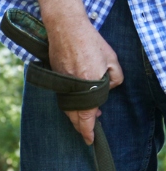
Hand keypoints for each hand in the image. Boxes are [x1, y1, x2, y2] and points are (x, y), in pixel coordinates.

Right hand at [45, 16, 122, 144]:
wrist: (66, 31)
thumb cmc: (90, 43)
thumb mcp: (112, 60)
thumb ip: (113, 78)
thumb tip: (108, 89)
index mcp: (88, 86)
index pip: (87, 116)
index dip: (88, 130)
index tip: (90, 140)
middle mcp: (73, 90)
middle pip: (75, 117)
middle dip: (82, 127)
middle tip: (89, 133)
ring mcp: (63, 86)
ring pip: (68, 110)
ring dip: (78, 116)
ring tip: (89, 117)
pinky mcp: (57, 81)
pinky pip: (64, 100)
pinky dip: (72, 105)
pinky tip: (79, 102)